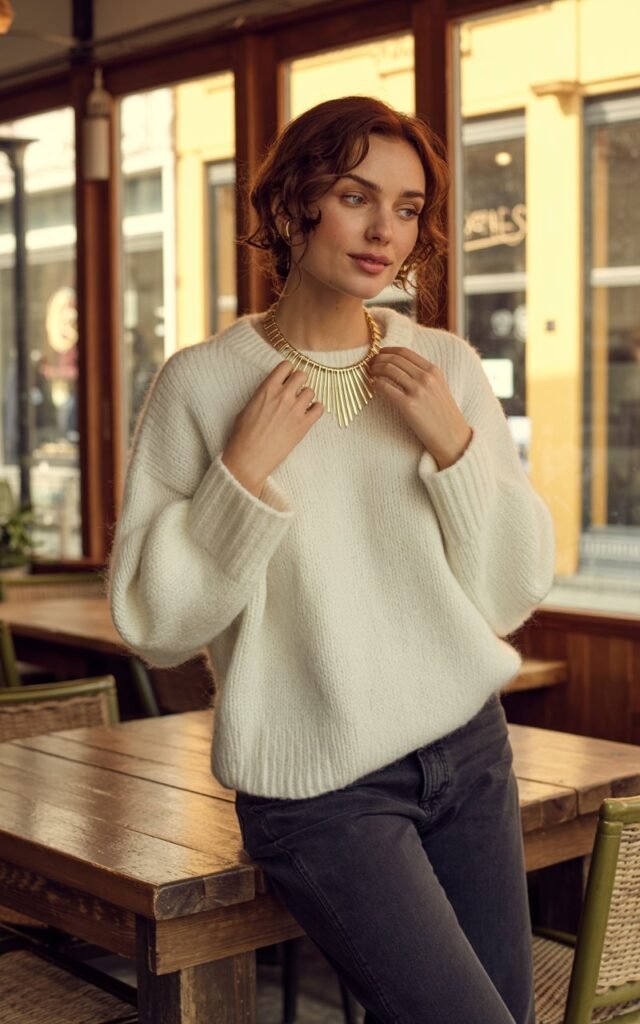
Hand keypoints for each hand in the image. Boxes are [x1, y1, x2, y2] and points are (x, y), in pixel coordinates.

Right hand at [222, 359, 323, 495]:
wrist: (249, 457)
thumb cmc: (243, 435)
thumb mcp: (247, 408)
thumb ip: (263, 396)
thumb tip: (271, 394)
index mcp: (267, 388)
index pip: (286, 365)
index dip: (287, 371)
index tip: (286, 378)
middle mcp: (283, 395)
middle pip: (302, 375)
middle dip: (299, 382)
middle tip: (294, 391)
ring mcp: (295, 409)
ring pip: (311, 391)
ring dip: (306, 397)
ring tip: (299, 406)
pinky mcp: (304, 425)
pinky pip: (319, 409)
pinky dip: (315, 409)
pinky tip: (308, 415)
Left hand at [369, 347, 471, 469]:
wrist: (452, 438)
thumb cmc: (444, 416)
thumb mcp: (439, 388)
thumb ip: (424, 376)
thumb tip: (400, 368)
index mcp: (434, 371)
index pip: (404, 352)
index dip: (387, 350)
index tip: (378, 354)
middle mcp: (426, 378)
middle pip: (394, 359)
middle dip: (377, 359)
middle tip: (369, 364)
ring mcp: (418, 391)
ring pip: (388, 370)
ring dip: (374, 370)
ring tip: (369, 374)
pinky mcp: (408, 406)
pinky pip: (386, 388)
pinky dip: (375, 384)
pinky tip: (372, 386)